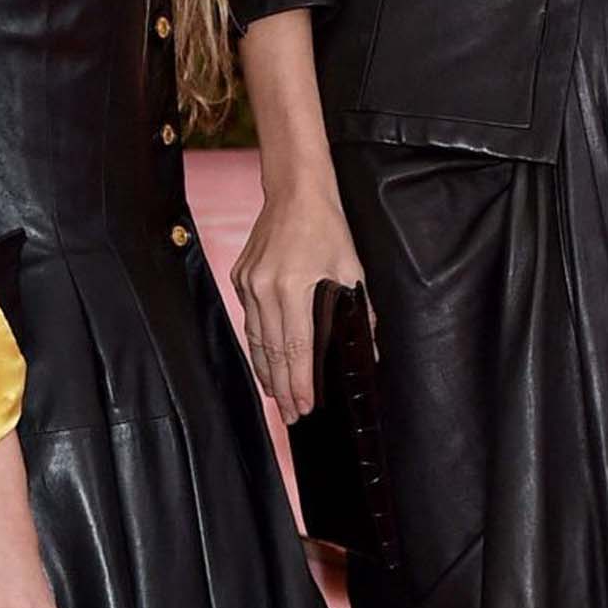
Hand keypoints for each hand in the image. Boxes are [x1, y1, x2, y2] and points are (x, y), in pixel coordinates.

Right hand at [233, 178, 361, 423]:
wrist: (294, 192)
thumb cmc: (326, 227)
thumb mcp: (351, 269)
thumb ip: (359, 312)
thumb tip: (367, 349)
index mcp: (292, 287)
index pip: (295, 348)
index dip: (299, 382)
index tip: (305, 405)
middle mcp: (264, 289)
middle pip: (271, 352)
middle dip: (282, 388)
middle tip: (292, 415)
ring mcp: (248, 284)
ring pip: (255, 341)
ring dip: (267, 372)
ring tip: (278, 397)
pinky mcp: (240, 278)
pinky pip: (249, 321)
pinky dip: (258, 346)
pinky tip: (266, 362)